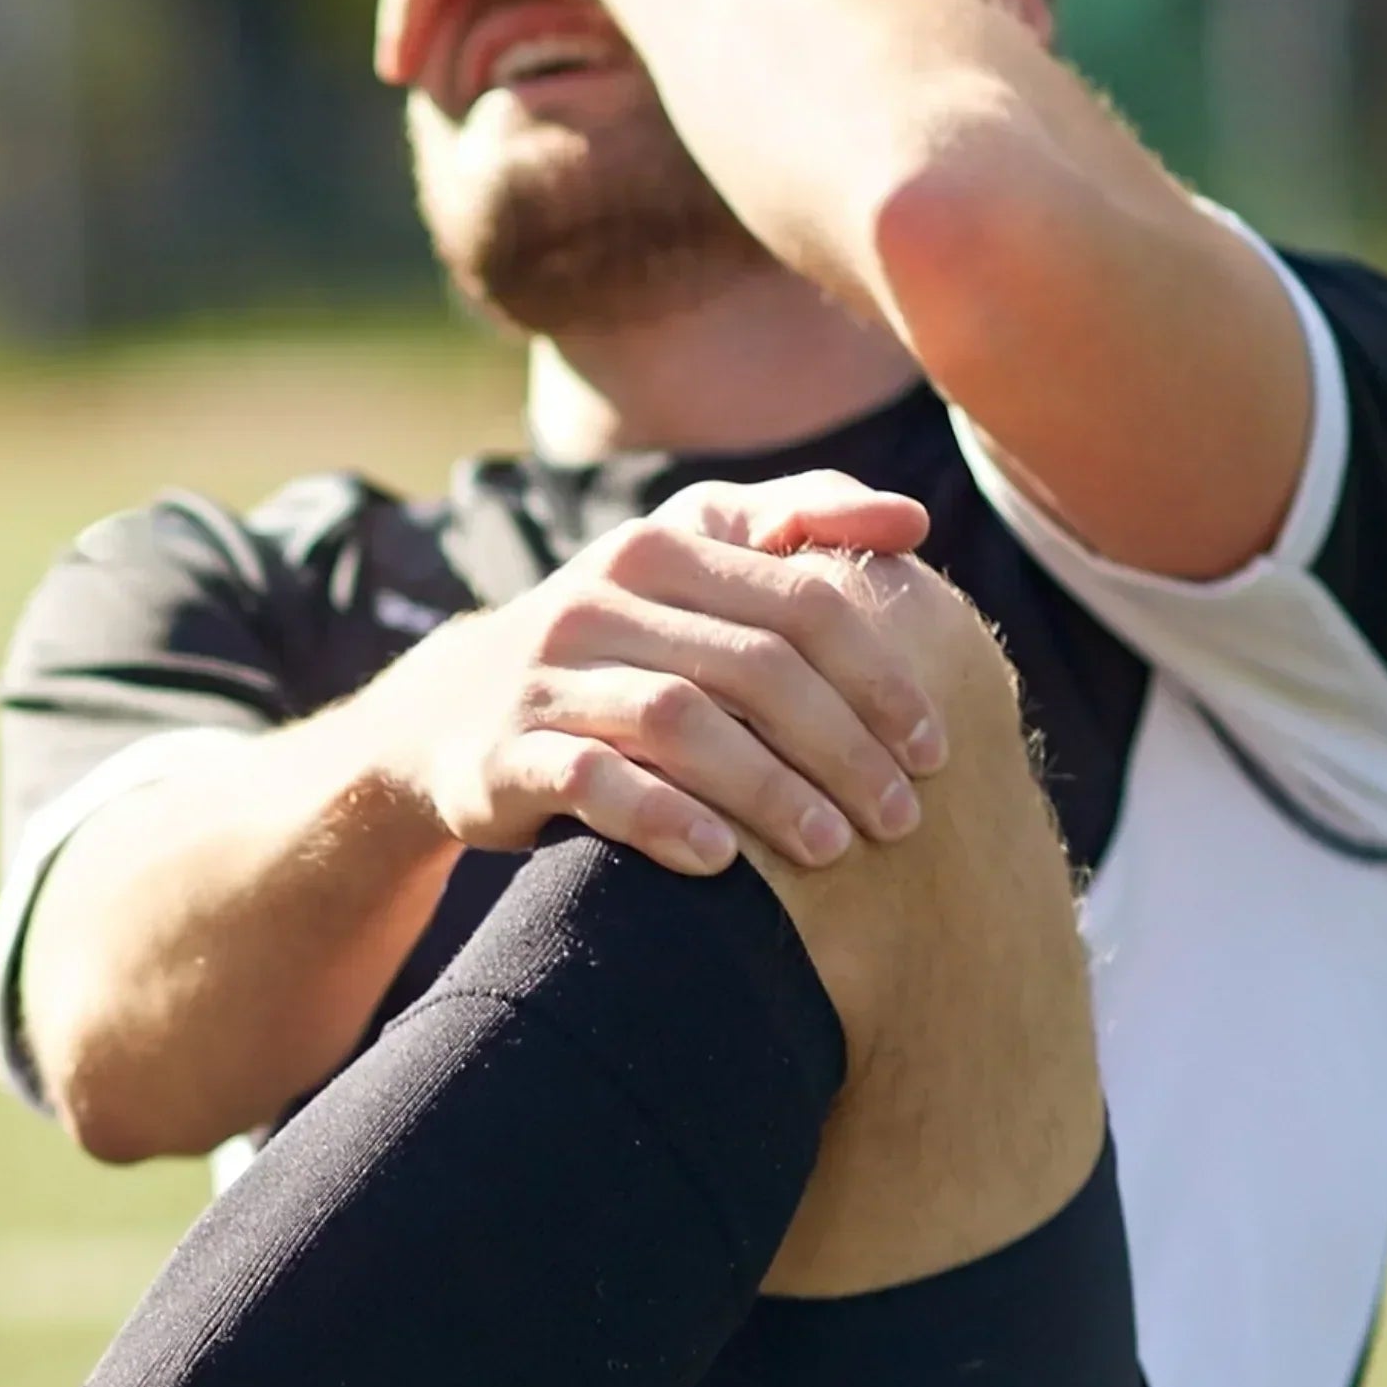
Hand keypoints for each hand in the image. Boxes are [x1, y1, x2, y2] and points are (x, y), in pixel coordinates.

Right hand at [340, 477, 965, 879]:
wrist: (450, 710)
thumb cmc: (615, 642)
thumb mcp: (691, 562)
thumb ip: (797, 526)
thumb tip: (915, 525)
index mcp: (663, 543)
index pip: (801, 602)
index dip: (880, 677)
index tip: (935, 749)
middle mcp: (600, 597)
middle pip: (753, 666)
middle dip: (841, 746)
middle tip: (901, 818)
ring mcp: (546, 675)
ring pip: (680, 721)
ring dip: (769, 790)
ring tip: (833, 848)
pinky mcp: (503, 752)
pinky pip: (592, 782)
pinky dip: (663, 818)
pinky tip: (723, 861)